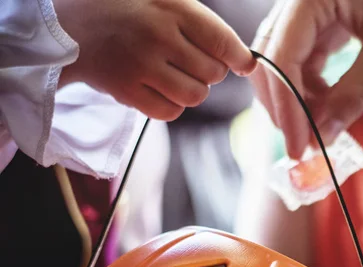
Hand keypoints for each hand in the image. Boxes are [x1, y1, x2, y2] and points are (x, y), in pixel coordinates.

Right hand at [54, 0, 255, 120]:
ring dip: (193, 91)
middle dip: (210, 72)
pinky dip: (172, 105)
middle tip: (190, 62)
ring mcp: (141, 65)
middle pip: (213, 74)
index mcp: (171, 6)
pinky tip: (159, 89)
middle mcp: (158, 35)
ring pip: (196, 96)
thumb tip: (245, 61)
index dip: (240, 58)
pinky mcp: (127, 90)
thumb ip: (201, 22)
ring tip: (175, 76)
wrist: (68, 24)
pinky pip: (171, 112)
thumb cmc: (126, 8)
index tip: (246, 65)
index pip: (222, 40)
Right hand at [252, 0, 362, 158]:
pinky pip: (303, 59)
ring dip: (296, 99)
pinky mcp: (323, 20)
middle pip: (273, 57)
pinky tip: (326, 106)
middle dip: (285, 105)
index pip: (283, 55)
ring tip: (319, 127)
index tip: (298, 147)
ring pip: (284, 61)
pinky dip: (310, 88)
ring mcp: (311, 9)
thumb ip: (355, 93)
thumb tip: (323, 138)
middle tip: (303, 145)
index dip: (287, 106)